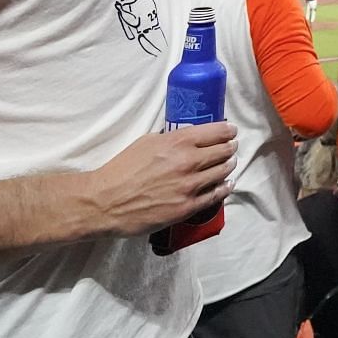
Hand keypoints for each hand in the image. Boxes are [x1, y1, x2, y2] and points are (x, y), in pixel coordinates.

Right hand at [86, 123, 236, 236]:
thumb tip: (189, 136)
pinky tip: (227, 184)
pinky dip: (225, 187)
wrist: (106, 201)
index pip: (216, 132)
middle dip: (230, 147)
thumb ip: (171, 138)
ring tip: (230, 163)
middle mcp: (189, 161)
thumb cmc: (122, 169)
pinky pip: (215, 195)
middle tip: (232, 147)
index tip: (231, 131)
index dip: (227, 130)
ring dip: (229, 165)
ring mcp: (190, 186)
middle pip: (224, 151)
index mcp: (178, 141)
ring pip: (223, 172)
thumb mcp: (146, 142)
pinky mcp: (187, 207)